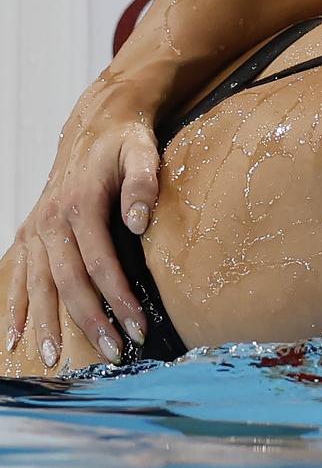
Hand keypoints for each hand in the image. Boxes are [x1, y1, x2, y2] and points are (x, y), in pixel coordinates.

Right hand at [5, 80, 160, 364]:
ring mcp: (36, 229)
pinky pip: (18, 275)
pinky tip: (14, 337)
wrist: (97, 125)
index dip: (119, 298)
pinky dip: (15, 306)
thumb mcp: (142, 152)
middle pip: (68, 281)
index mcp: (80, 204)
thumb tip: (138, 221)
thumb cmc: (125, 143)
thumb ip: (143, 183)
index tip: (139, 326)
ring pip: (40, 284)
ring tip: (55, 359)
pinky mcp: (31, 233)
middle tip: (113, 352)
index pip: (101, 263)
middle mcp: (51, 220)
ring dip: (46, 324)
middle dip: (91, 320)